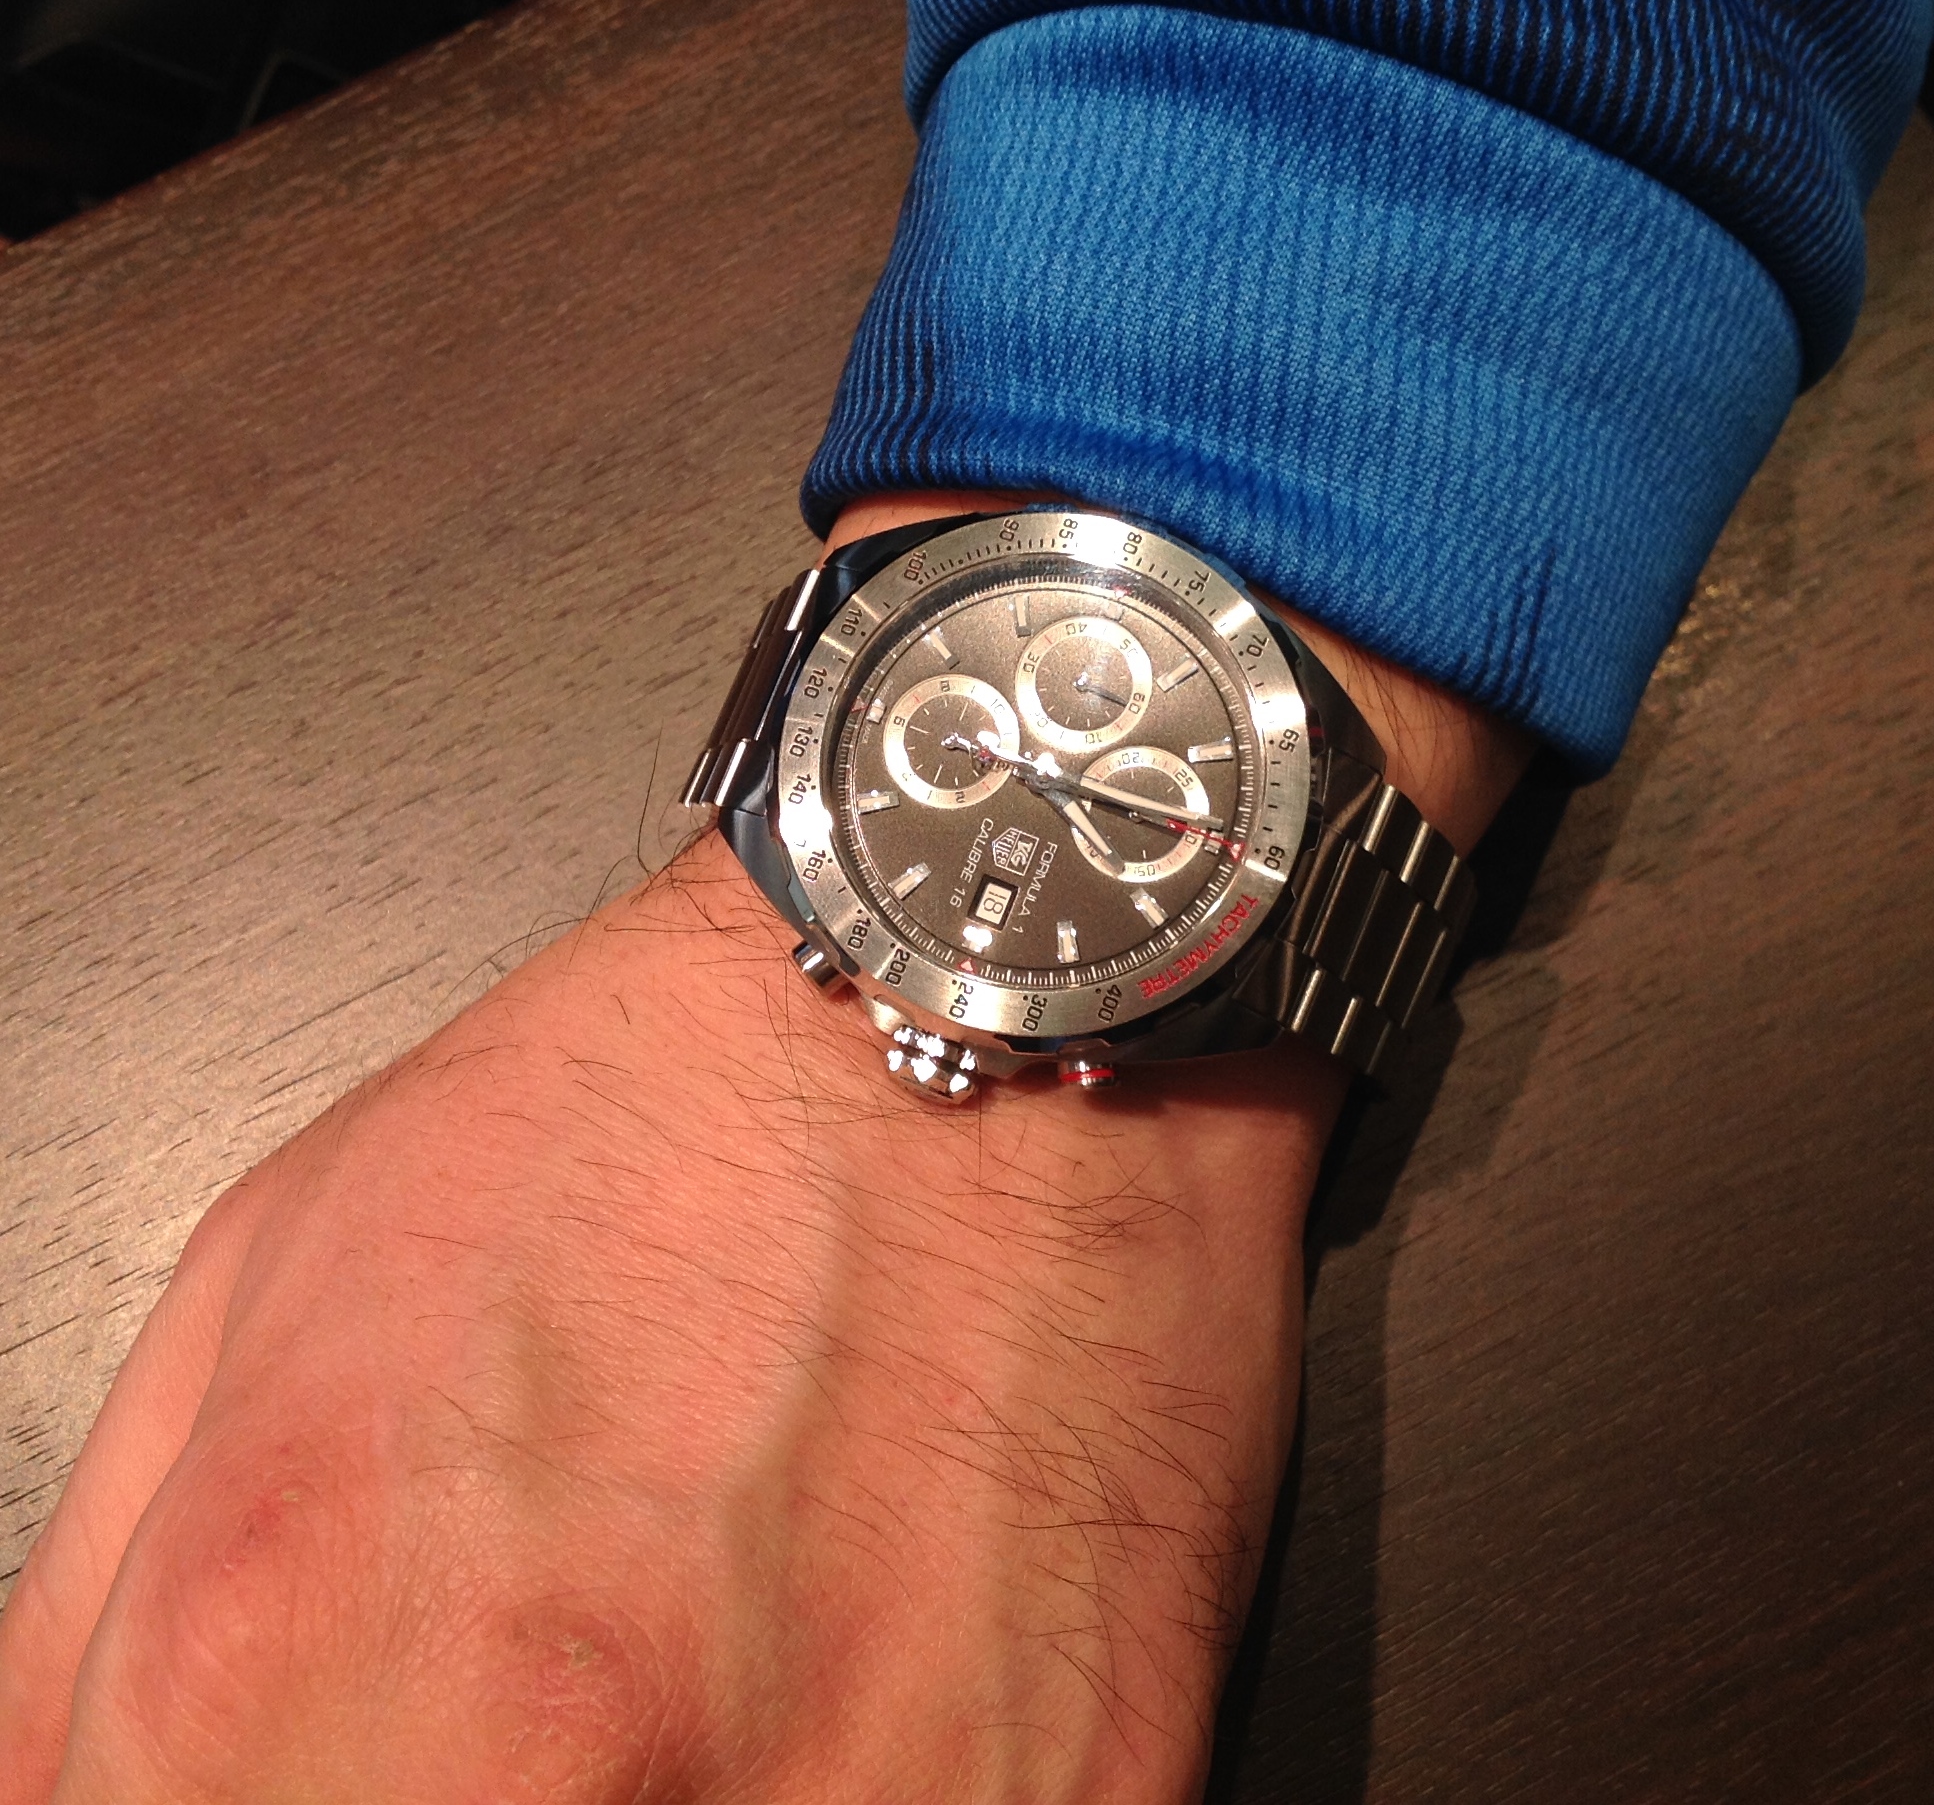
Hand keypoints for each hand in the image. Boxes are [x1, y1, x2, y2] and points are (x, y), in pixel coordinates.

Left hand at [0, 831, 1342, 1801]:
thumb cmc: (660, 1102)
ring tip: (700, 1681)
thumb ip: (97, 1628)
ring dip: (686, 1804)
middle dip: (461, 1795)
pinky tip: (854, 1682)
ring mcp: (848, 1804)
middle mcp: (549, 1754)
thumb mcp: (268, 1277)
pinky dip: (859, 1796)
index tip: (328, 1761)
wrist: (978, 1000)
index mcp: (297, 1631)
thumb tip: (76, 1797)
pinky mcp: (1070, 1802)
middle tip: (547, 1710)